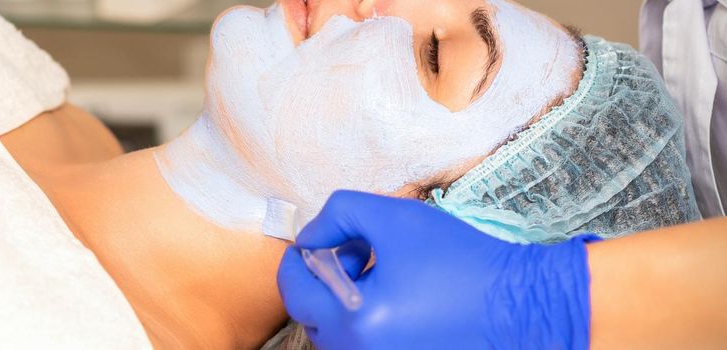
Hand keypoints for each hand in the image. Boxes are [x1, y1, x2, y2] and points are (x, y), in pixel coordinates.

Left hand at [277, 190, 595, 348]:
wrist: (525, 304)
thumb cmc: (462, 260)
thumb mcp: (395, 218)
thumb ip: (339, 215)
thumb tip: (310, 237)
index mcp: (353, 323)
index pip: (294, 292)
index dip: (295, 261)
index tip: (311, 242)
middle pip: (313, 316)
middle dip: (324, 278)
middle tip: (355, 250)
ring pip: (338, 333)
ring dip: (344, 299)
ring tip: (380, 271)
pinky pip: (366, 344)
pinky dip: (366, 320)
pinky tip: (397, 296)